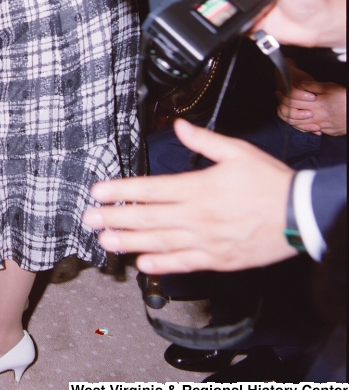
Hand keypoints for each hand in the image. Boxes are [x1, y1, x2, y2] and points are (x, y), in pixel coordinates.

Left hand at [82, 118, 296, 272]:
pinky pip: (186, 263)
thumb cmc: (269, 182)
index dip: (122, 191)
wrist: (301, 214)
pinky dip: (164, 264)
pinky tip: (144, 263)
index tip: (98, 191)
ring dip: (131, 242)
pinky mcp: (219, 258)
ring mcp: (208, 240)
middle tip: (89, 219)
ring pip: (162, 242)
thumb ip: (203, 140)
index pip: (151, 189)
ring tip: (106, 240)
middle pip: (149, 218)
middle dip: (115, 218)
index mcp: (199, 188)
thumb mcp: (237, 151)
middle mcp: (198, 216)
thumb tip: (179, 125)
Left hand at [277, 74, 345, 134]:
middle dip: (284, 107)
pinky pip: (311, 131)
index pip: (293, 102)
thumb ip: (314, 86)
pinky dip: (303, 126)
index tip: (280, 92)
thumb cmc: (346, 99)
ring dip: (291, 118)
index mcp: (316, 105)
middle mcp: (317, 117)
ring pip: (300, 125)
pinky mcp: (328, 131)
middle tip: (280, 99)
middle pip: (293, 116)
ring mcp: (322, 126)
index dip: (284, 96)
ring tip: (288, 109)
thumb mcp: (331, 87)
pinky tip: (302, 120)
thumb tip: (301, 84)